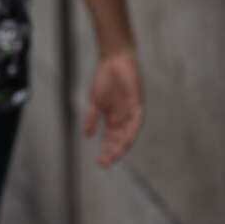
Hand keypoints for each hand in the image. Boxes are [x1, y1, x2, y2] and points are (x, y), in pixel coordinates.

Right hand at [82, 48, 142, 167]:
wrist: (114, 59)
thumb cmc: (104, 78)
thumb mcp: (94, 101)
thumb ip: (91, 118)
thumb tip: (86, 135)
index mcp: (113, 119)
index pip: (111, 140)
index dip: (106, 151)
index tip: (99, 162)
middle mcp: (123, 118)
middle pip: (119, 141)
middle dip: (112, 153)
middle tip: (105, 164)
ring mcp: (131, 112)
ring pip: (129, 134)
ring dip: (122, 146)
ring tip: (114, 156)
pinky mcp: (138, 104)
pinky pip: (137, 121)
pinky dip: (131, 131)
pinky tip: (125, 140)